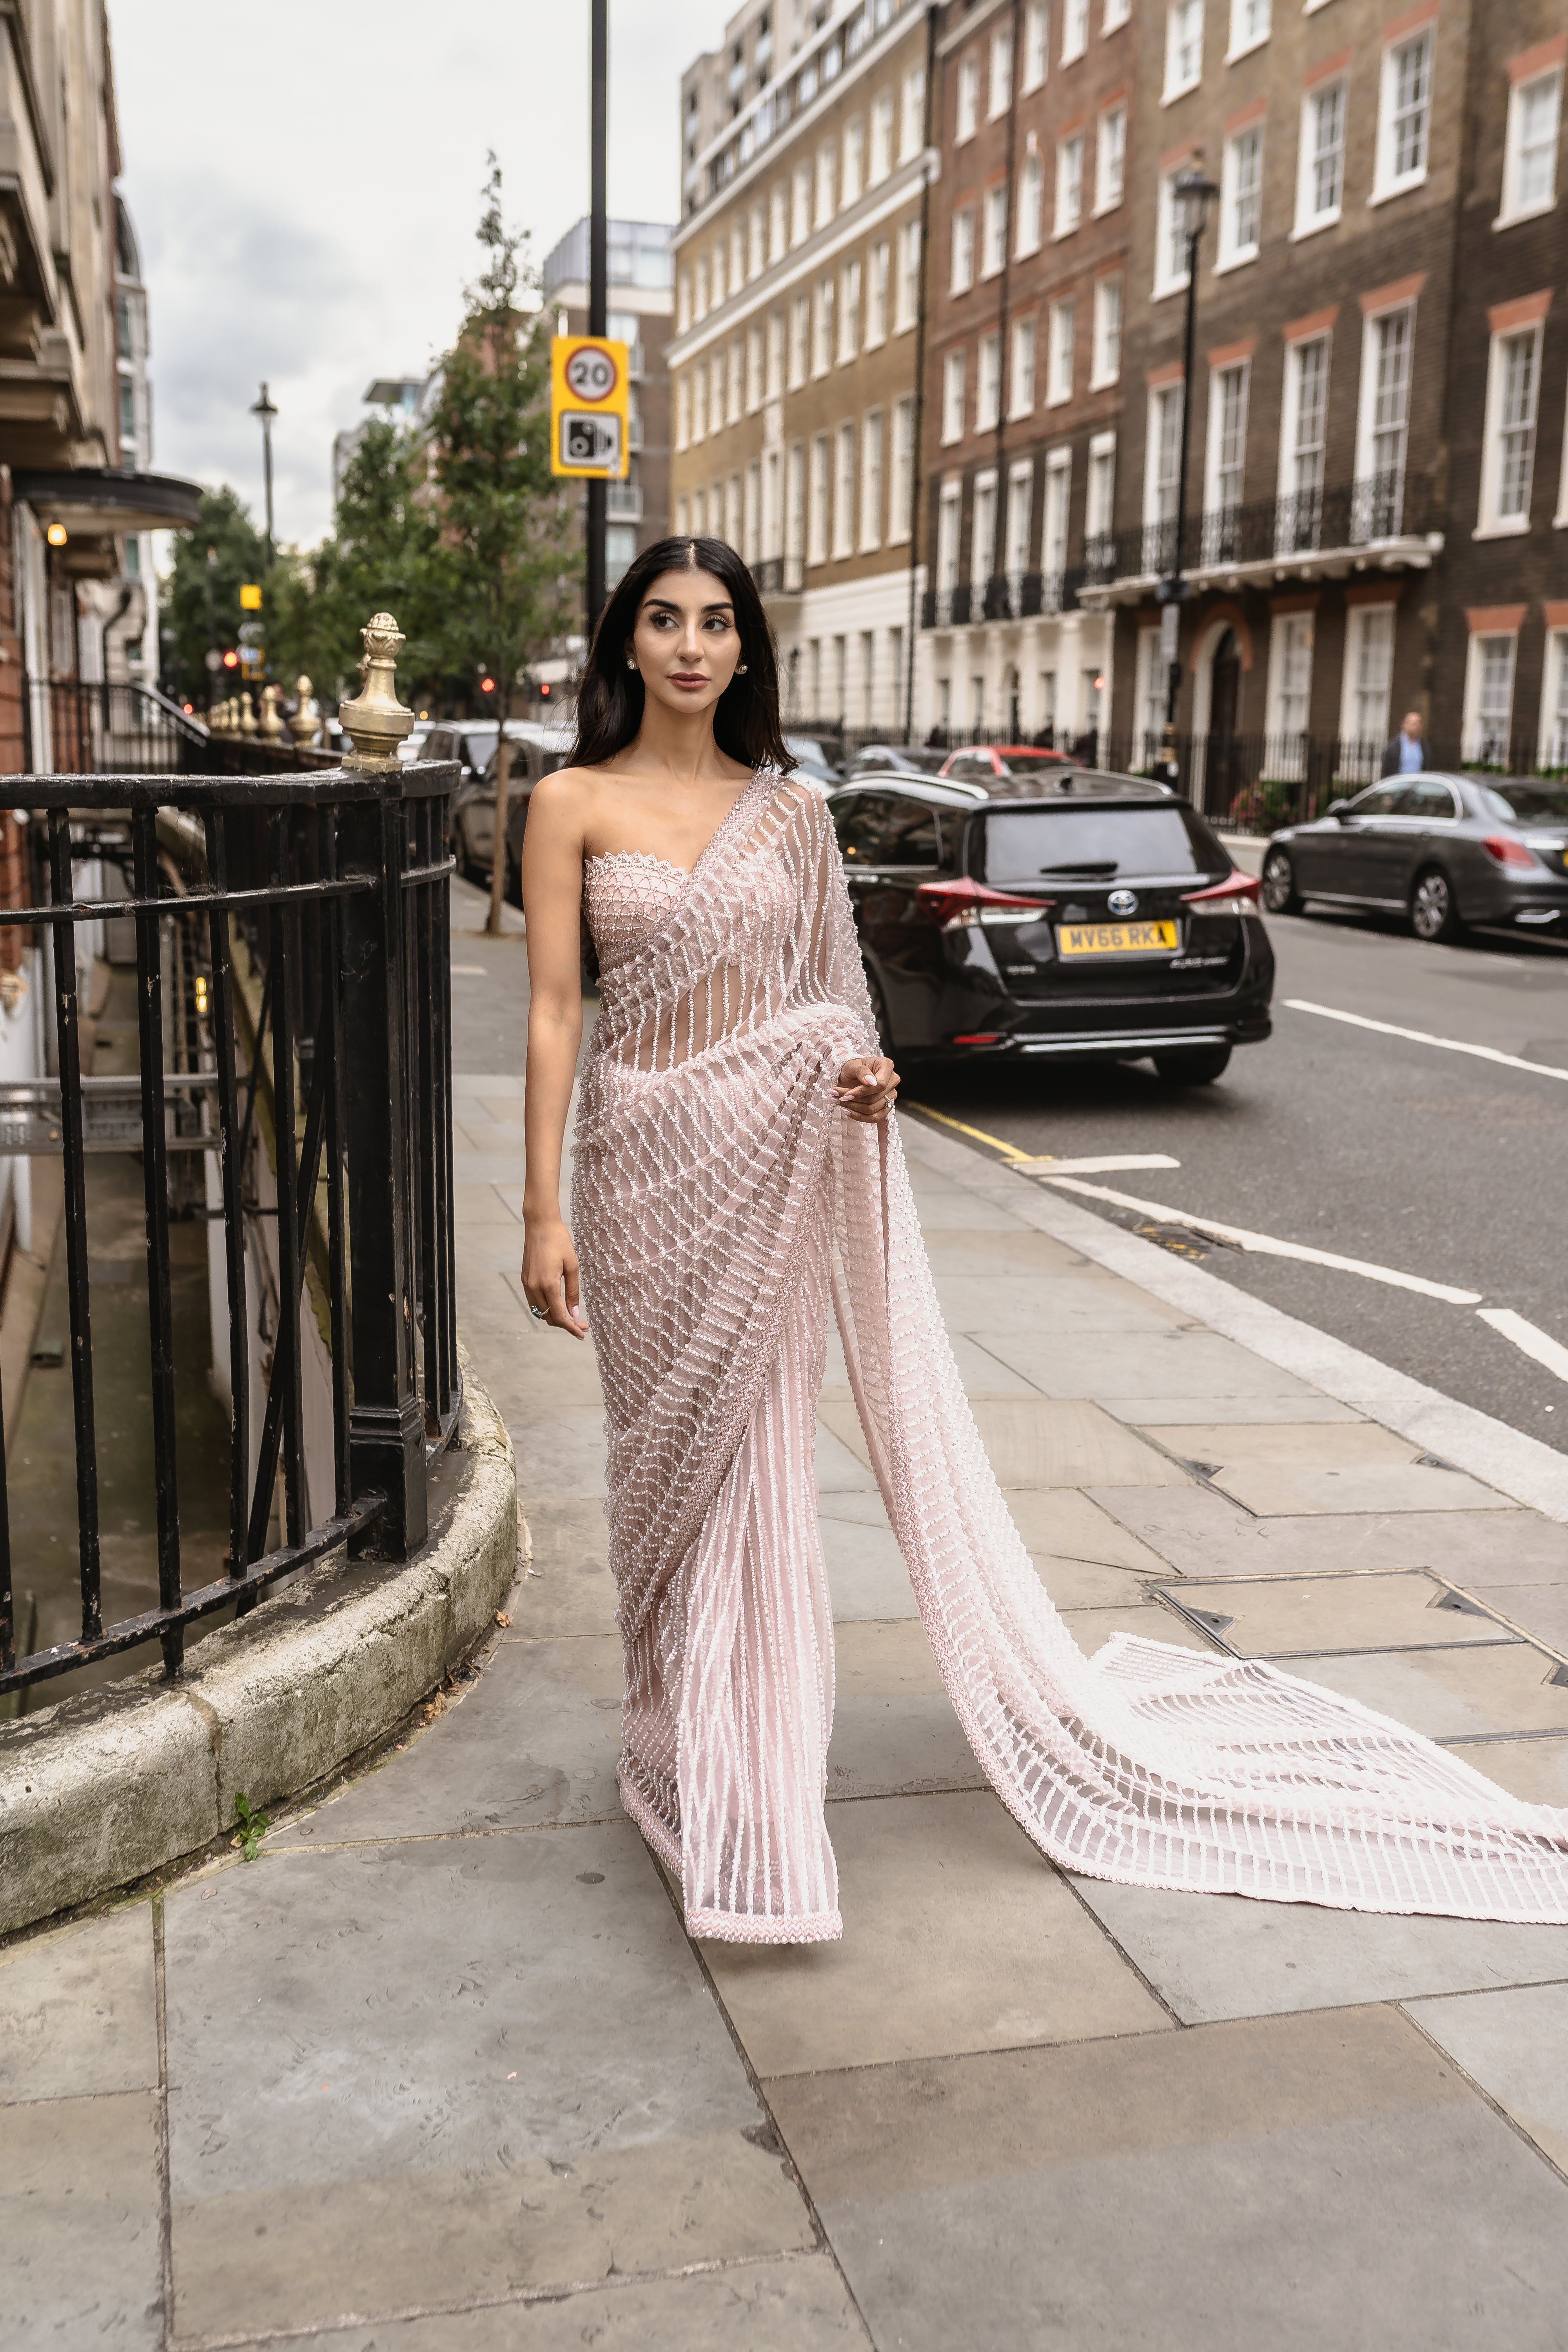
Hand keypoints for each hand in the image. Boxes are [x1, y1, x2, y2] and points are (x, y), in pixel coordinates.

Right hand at [521, 1216, 587, 1339]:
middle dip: (565, 1324)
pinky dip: (546, 1308)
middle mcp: (534, 1287)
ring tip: (572, 1317)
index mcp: (548, 1284)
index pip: (559, 1315)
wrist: (540, 1225)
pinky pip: (534, 1302)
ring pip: (540, 1312)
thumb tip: (575, 1314)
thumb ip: (573, 1292)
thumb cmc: (559, 1242)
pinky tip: (558, 1305)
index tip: (582, 1334)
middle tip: (582, 1325)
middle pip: (549, 1317)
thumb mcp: (572, 1266)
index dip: (571, 1327)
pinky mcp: (524, 1280)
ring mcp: (527, 1284)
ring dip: (555, 1317)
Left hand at [834, 1054, 899, 1123]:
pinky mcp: (886, 1107)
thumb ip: (862, 1071)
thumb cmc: (852, 1068)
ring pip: (873, 1109)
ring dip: (852, 1108)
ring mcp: (891, 1095)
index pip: (880, 1084)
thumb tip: (871, 1082)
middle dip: (853, 1100)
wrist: (850, 1075)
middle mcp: (892, 1081)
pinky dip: (858, 1116)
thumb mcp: (852, 1065)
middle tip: (835, 1096)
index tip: (846, 1094)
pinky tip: (846, 1111)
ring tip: (837, 1101)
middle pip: (875, 1098)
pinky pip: (875, 1118)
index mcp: (886, 1066)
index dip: (863, 1092)